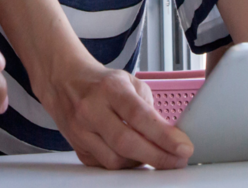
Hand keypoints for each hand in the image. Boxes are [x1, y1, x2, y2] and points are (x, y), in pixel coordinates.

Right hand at [38, 59, 192, 169]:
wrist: (63, 81)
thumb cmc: (100, 83)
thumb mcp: (129, 82)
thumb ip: (148, 107)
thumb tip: (169, 136)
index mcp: (110, 89)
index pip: (139, 116)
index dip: (164, 135)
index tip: (183, 147)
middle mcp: (92, 110)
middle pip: (127, 143)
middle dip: (158, 157)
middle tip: (178, 161)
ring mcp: (81, 131)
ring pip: (115, 160)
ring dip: (141, 162)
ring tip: (154, 155)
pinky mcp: (77, 148)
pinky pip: (104, 165)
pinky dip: (123, 165)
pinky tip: (133, 156)